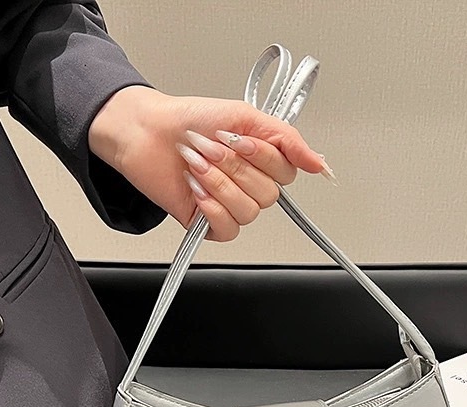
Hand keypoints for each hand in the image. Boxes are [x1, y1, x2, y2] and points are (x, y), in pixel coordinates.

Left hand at [88, 86, 335, 241]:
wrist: (148, 132)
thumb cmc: (190, 121)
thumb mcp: (245, 116)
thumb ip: (287, 139)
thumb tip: (319, 163)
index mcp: (263, 161)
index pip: (287, 174)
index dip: (263, 158)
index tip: (239, 139)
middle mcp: (250, 186)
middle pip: (268, 195)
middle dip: (235, 168)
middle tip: (210, 148)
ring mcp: (229, 206)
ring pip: (248, 213)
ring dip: (220, 185)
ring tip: (197, 164)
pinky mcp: (208, 224)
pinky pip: (228, 230)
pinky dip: (212, 209)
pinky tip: (196, 190)